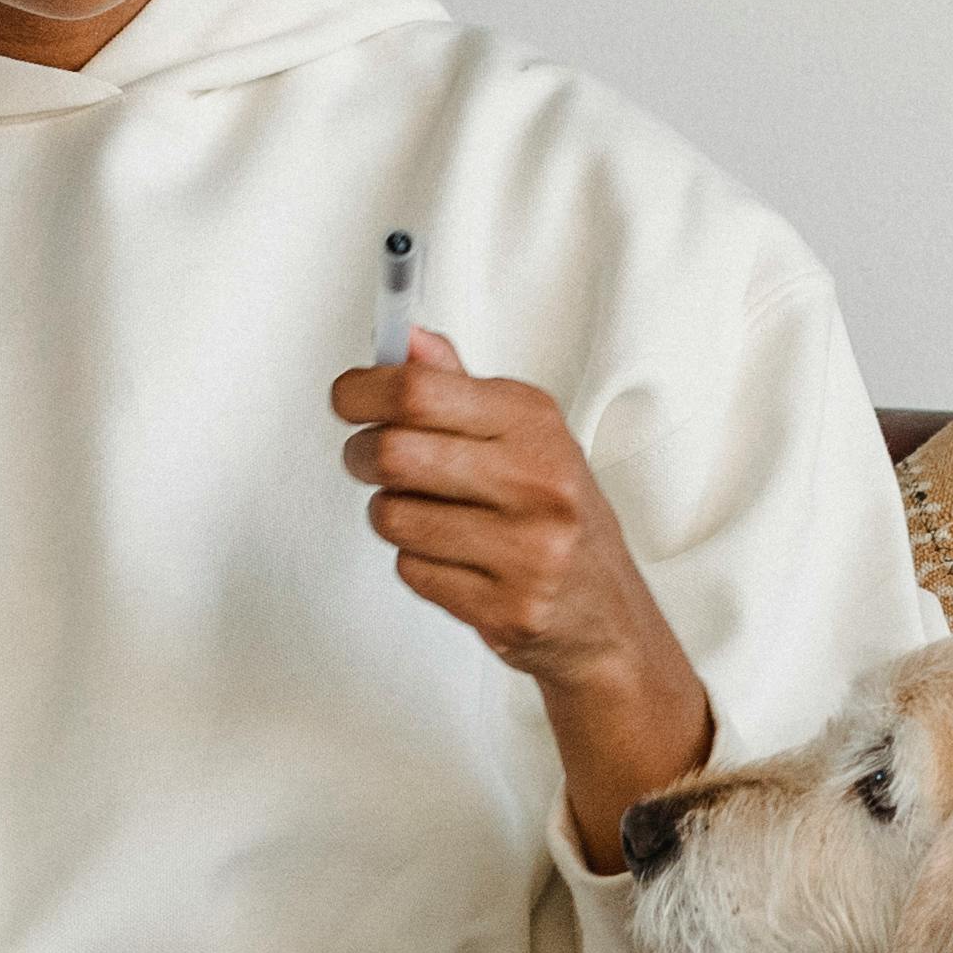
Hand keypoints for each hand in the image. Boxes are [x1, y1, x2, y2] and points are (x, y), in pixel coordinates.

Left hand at [333, 330, 712, 870]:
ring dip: (392, 515)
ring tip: (427, 515)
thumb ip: (458, 387)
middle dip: (361, 455)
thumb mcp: (522, 436)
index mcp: (535, 424)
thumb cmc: (553, 515)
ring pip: (393, 516)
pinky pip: (411, 571)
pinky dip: (417, 563)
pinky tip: (454, 560)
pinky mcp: (507, 608)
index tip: (348, 397)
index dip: (363, 390)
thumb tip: (405, 337)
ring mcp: (527, 550)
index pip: (420, 390)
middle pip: (394, 452)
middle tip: (366, 457)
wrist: (605, 615)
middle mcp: (538, 482)